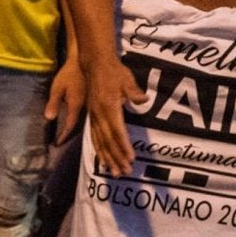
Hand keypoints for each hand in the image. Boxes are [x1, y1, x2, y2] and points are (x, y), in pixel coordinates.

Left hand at [45, 56, 85, 146]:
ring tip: (66, 135)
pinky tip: (75, 122)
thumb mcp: (57, 88)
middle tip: (61, 142)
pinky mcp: (90, 101)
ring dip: (74, 129)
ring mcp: (89, 105)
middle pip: (78, 126)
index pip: (70, 125)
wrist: (82, 62)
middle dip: (69, 135)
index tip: (57, 144)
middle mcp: (85, 108)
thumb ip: (53, 103)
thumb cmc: (68, 74)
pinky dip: (79, 121)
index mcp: (76, 105)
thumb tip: (49, 118)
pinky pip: (86, 115)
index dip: (63, 135)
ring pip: (83, 121)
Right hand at [84, 53, 144, 179]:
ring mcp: (93, 116)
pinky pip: (94, 137)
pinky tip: (102, 160)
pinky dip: (98, 150)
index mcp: (109, 107)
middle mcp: (99, 114)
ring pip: (99, 142)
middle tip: (124, 172)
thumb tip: (144, 100)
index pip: (117, 131)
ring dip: (107, 158)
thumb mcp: (126, 79)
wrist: (94, 63)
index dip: (123, 146)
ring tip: (114, 172)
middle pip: (108, 141)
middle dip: (116, 158)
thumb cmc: (113, 71)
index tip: (130, 158)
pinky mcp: (91, 116)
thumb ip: (134, 92)